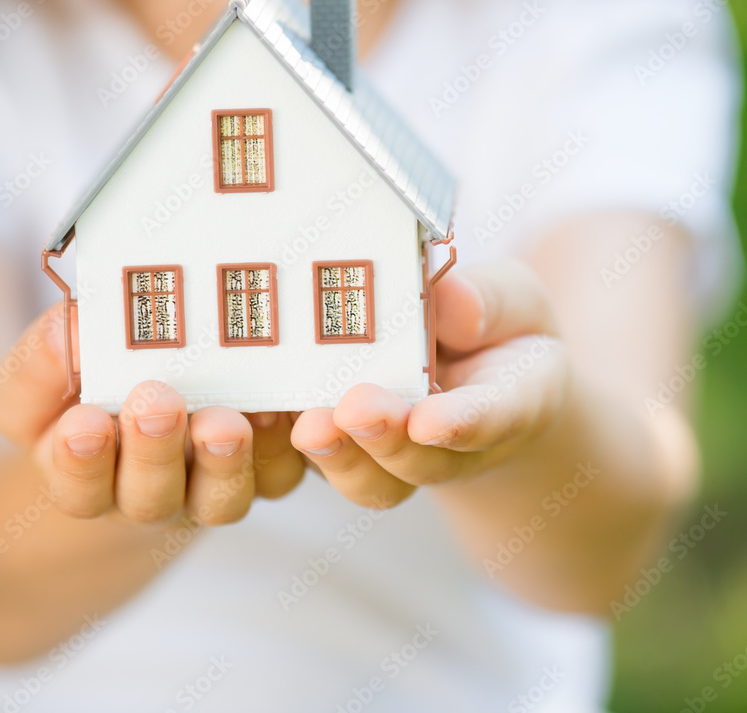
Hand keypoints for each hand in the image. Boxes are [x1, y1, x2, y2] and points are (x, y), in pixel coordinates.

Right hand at [0, 306, 305, 524]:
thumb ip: (42, 364)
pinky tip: (280, 406)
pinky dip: (282, 441)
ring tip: (223, 420)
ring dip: (224, 459)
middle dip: (154, 452)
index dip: (81, 463)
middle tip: (156, 403)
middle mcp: (151, 495)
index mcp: (88, 479)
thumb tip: (66, 332)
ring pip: (220, 497)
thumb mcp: (43, 377)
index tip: (81, 424)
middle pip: (152, 498)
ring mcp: (210, 487)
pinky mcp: (266, 470)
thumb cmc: (83, 391)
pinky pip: (279, 469)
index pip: (79, 489)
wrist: (146, 398)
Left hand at [289, 260, 570, 507]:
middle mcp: (452, 443)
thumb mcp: (512, 299)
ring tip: (308, 426)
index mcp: (508, 400)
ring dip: (338, 455)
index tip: (431, 420)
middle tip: (354, 410)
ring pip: (370, 478)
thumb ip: (491, 301)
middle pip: (420, 462)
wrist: (479, 375)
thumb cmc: (497, 327)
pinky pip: (324, 459)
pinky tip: (265, 414)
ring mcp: (397, 453)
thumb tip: (451, 300)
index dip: (464, 422)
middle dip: (384, 439)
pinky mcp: (347, 446)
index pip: (496, 415)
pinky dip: (292, 447)